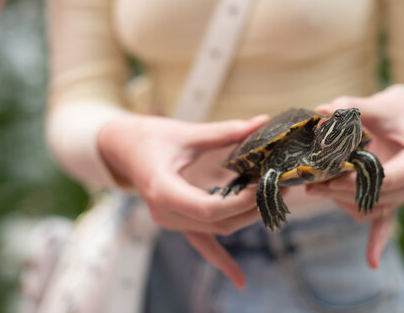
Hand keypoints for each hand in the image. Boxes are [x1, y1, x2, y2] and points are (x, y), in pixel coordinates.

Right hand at [98, 114, 269, 288]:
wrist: (122, 148)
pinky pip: (202, 245)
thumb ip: (224, 132)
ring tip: (275, 199)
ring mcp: (171, 221)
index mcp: (162, 191)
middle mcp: (166, 213)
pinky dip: (222, 261)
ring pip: (216, 230)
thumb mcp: (186, 133)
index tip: (263, 186)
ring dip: (247, 219)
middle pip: (217, 222)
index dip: (239, 202)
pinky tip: (239, 280)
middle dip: (252, 208)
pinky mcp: (178, 221)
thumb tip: (262, 123)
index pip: (207, 208)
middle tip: (281, 188)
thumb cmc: (149, 137)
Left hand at [307, 86, 403, 267]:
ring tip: (316, 187)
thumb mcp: (377, 104)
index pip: (385, 179)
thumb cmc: (395, 111)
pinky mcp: (394, 200)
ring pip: (371, 209)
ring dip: (343, 201)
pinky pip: (385, 224)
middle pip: (375, 197)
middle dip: (340, 190)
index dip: (356, 181)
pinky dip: (377, 241)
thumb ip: (352, 107)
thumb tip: (320, 110)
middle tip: (311, 181)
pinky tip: (371, 262)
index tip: (329, 175)